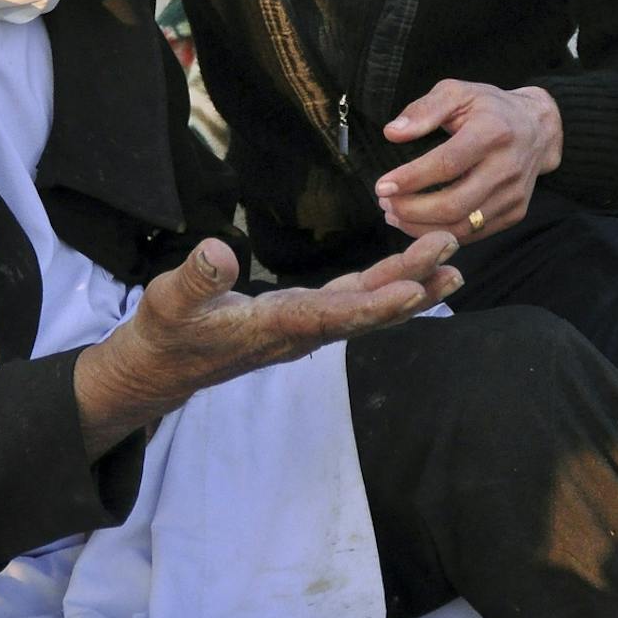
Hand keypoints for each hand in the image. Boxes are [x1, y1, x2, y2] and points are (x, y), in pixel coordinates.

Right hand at [73, 233, 460, 456]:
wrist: (162, 366)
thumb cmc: (165, 333)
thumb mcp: (167, 302)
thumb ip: (194, 279)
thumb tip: (218, 250)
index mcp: (274, 327)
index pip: (333, 316)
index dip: (375, 304)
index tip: (416, 288)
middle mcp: (300, 330)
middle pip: (366, 308)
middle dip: (412, 281)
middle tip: (454, 253)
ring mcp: (305, 325)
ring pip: (367, 305)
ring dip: (411, 284)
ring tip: (454, 266)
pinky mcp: (301, 316)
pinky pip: (353, 300)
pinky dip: (384, 285)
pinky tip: (410, 275)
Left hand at [373, 80, 561, 241]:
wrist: (538, 128)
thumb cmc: (490, 108)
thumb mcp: (457, 93)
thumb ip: (424, 110)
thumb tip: (392, 133)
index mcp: (492, 132)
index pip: (447, 164)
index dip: (411, 179)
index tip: (382, 185)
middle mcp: (507, 167)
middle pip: (454, 204)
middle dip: (411, 210)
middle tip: (384, 203)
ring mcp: (514, 194)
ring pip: (462, 226)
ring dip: (421, 227)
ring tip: (394, 214)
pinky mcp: (515, 212)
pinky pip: (473, 234)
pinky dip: (441, 233)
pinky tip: (418, 223)